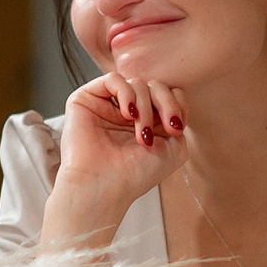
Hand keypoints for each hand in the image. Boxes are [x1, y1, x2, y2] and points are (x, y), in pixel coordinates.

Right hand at [38, 71, 187, 246]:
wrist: (103, 187)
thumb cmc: (135, 175)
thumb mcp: (175, 149)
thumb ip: (179, 119)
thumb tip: (176, 98)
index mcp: (146, 121)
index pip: (167, 94)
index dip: (176, 105)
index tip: (175, 128)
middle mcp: (126, 111)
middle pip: (155, 85)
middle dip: (166, 104)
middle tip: (167, 128)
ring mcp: (107, 104)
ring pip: (137, 82)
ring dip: (146, 107)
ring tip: (142, 133)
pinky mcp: (87, 99)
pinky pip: (113, 79)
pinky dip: (127, 93)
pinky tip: (128, 114)